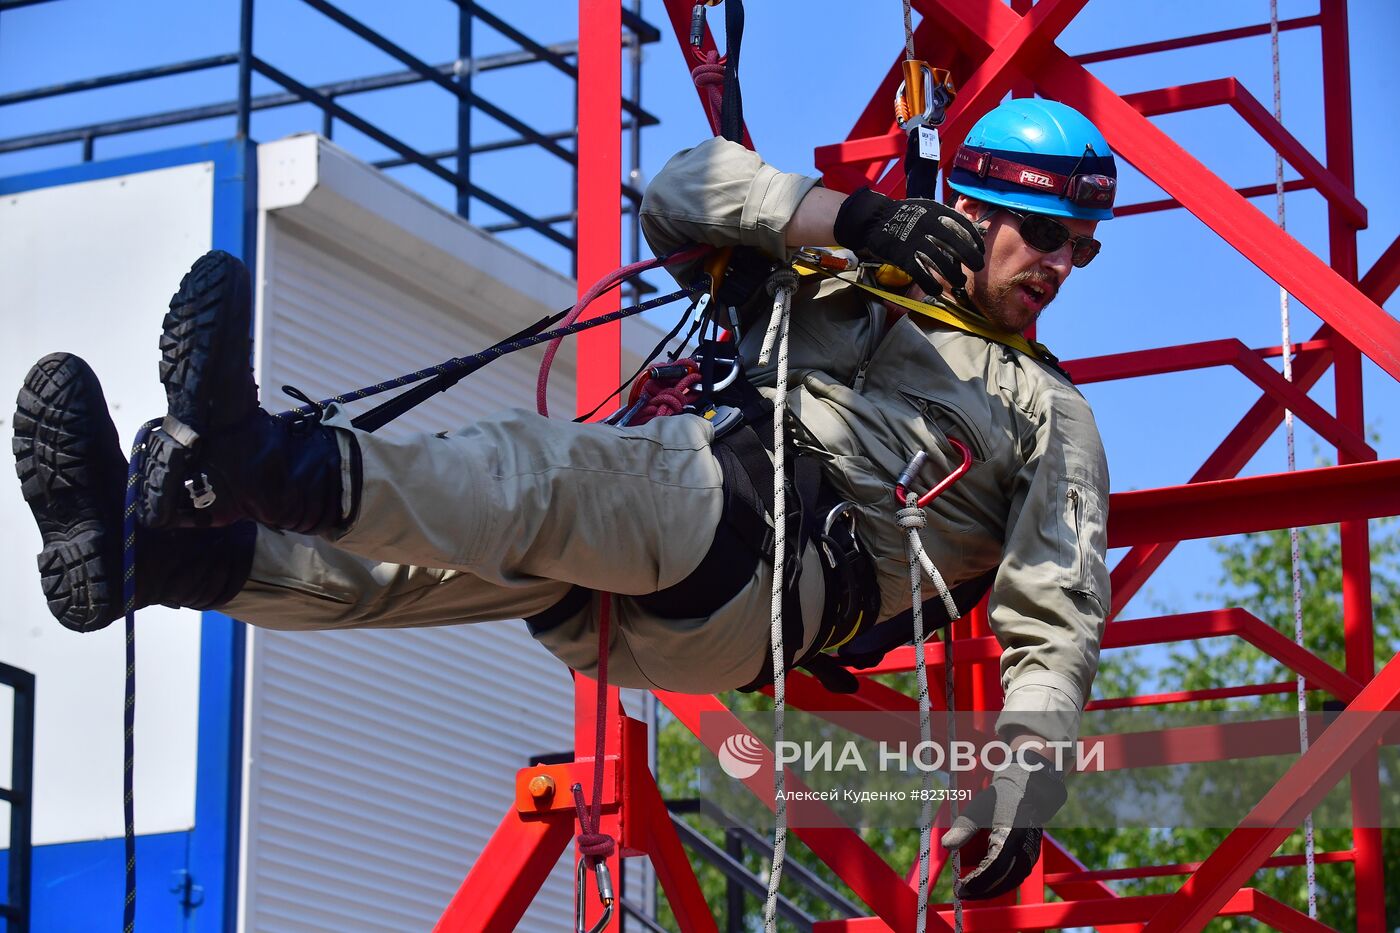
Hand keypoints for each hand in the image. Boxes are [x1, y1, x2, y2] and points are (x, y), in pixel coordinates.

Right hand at [832, 187, 983, 297]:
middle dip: (970, 257)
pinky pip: (920, 273)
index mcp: (936, 212)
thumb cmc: (905, 216)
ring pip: (939, 260)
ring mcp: (914, 241)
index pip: (963, 226)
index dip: (975, 241)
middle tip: (978, 267)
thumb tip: (975, 230)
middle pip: (955, 243)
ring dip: (952, 274)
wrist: (874, 218)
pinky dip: (930, 284)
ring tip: (959, 282)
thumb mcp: (928, 210)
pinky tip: (937, 291)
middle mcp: (928, 225)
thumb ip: (948, 219)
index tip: (979, 251)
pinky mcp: (902, 255)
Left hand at [940, 750, 1066, 899]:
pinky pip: (1016, 876)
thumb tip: (945, 845)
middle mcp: (1024, 848)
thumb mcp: (976, 810)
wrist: (1025, 790)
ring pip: (1011, 880)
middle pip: (1003, 879)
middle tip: (961, 894)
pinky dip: (1001, 883)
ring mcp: (1031, 853)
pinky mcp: (1032, 856)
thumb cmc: (998, 799)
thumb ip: (962, 829)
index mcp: (1011, 836)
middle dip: (981, 890)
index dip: (976, 881)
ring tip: (970, 892)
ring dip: (991, 889)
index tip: (960, 887)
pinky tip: (986, 885)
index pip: (994, 867)